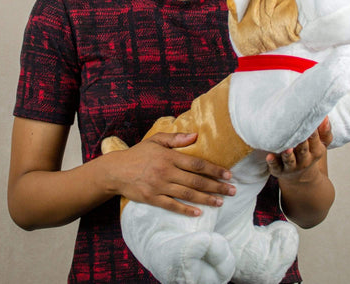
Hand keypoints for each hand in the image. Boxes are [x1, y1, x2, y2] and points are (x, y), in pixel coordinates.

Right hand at [104, 132, 235, 216]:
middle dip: (216, 186)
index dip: (214, 170)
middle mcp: (166, 172)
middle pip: (196, 180)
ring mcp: (159, 186)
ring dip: (206, 199)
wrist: (116, 170)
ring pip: (187, 194)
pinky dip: (186, 210)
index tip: (228, 174)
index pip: (197, 164)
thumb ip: (176, 138)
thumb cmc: (139, 153)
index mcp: (169, 157)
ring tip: (221, 202)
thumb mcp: (156, 140)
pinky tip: (198, 212)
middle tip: (232, 190)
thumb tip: (196, 135)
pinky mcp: (152, 199)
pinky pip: (172, 206)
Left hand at [266, 117, 331, 182]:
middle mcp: (304, 160)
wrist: (300, 176)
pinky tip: (269, 156)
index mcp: (316, 151)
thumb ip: (324, 131)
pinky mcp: (279, 170)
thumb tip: (324, 116)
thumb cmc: (309, 152)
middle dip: (300, 142)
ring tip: (286, 148)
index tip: (306, 118)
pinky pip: (276, 166)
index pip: (314, 139)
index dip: (311, 130)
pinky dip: (272, 162)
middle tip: (296, 130)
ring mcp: (291, 166)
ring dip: (288, 154)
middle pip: (302, 149)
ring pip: (290, 160)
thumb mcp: (320, 143)